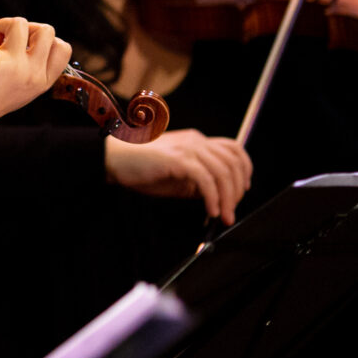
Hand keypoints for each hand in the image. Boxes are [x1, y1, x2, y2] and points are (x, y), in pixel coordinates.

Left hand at [0, 17, 71, 140]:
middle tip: (7, 39)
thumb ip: (31, 68)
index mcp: (42, 81)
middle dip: (25, 26)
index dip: (44, 38)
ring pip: (19, 23)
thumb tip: (26, 36)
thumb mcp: (22, 88)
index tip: (25, 43)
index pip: (63, 48)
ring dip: (1, 25)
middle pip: (46, 30)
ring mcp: (13, 66)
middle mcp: (32, 73)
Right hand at [105, 128, 253, 223]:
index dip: (244, 169)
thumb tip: (216, 196)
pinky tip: (211, 210)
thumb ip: (195, 180)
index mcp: (195, 141)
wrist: (112, 159)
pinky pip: (206, 180)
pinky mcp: (178, 160)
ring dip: (228, 198)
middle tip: (232, 210)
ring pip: (222, 172)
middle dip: (238, 190)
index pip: (233, 149)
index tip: (241, 190)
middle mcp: (195, 141)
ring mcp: (187, 148)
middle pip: (233, 162)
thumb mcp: (174, 174)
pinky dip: (213, 198)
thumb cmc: (139, 168)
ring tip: (224, 216)